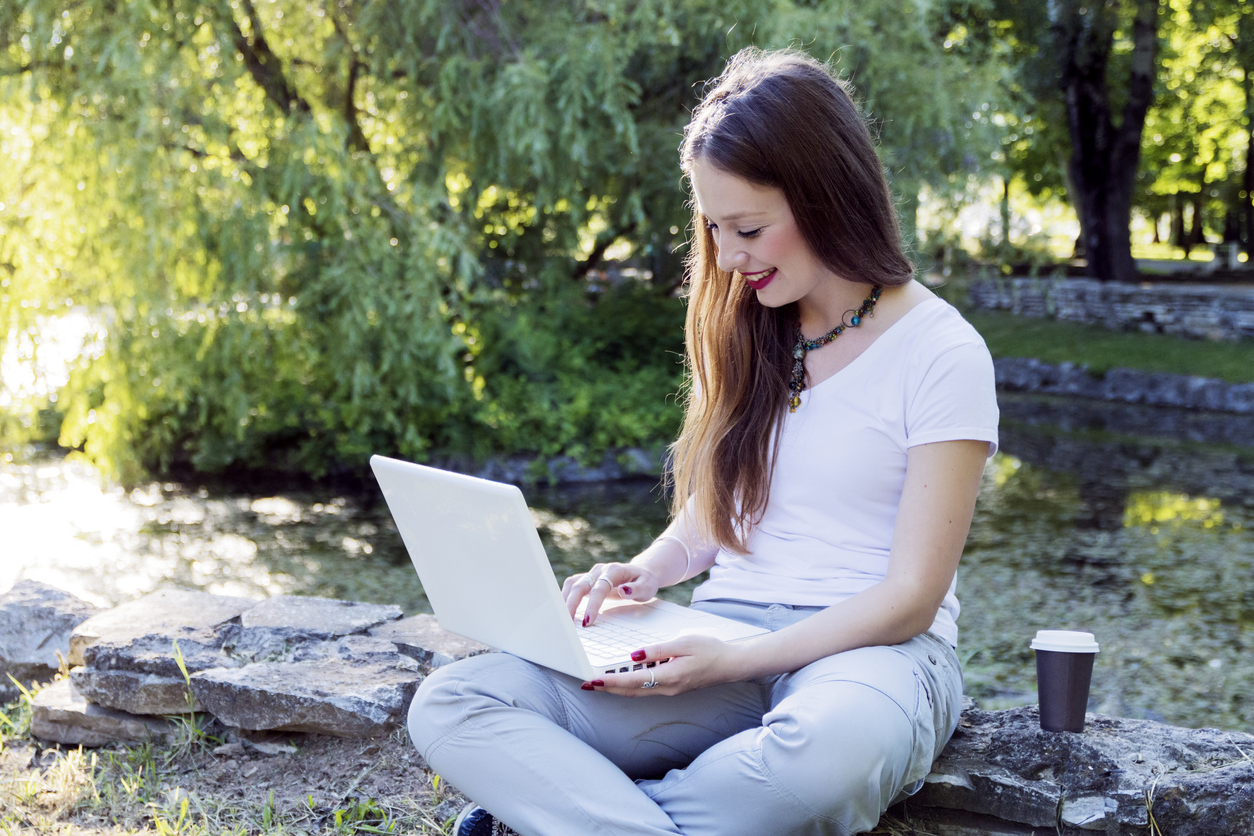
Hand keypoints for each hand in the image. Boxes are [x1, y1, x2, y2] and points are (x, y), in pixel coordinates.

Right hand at [562, 562, 659, 625]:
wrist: (642, 572)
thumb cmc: (645, 582)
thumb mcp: (647, 587)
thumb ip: (636, 589)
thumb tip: (623, 591)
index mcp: (614, 571)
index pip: (599, 588)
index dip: (592, 605)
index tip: (588, 621)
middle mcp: (600, 570)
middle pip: (580, 585)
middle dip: (571, 604)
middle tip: (567, 623)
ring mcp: (592, 573)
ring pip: (572, 584)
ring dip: (565, 600)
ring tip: (562, 619)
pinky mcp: (587, 579)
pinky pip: (572, 586)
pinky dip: (566, 597)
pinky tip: (564, 611)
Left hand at [580, 634, 742, 696]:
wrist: (731, 664)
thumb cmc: (710, 650)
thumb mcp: (684, 642)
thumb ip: (658, 649)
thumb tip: (634, 655)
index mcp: (669, 676)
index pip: (633, 680)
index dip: (611, 681)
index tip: (593, 681)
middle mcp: (668, 687)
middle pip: (631, 691)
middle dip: (607, 688)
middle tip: (586, 684)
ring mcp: (670, 690)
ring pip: (637, 692)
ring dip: (616, 688)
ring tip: (598, 683)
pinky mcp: (672, 687)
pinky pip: (646, 689)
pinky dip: (630, 685)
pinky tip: (622, 679)